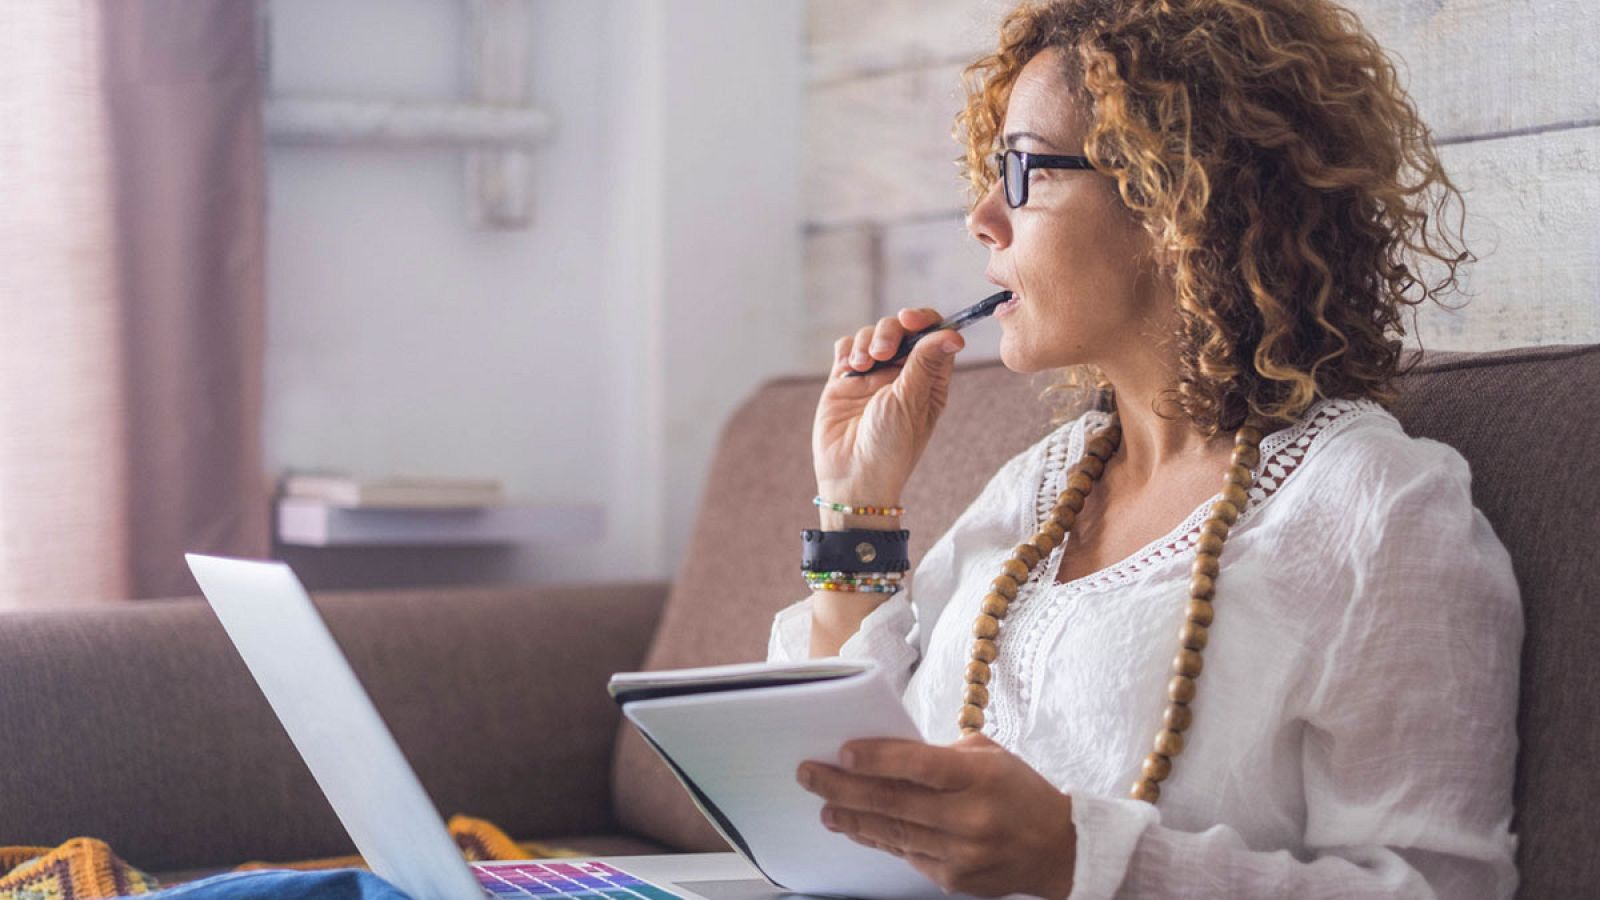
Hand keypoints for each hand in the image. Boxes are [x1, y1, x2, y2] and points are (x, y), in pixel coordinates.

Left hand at [796, 732, 1075, 898]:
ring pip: (892, 833)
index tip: (842, 752)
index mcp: (980, 777)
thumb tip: (888, 754)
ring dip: (852, 819)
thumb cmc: (1019, 792)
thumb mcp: (990, 757)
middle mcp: (969, 817)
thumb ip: (942, 755)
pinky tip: (857, 828)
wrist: (1058, 849)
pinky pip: (905, 855)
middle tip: (810, 775)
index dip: (877, 759)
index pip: (919, 765)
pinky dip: (878, 839)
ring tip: (825, 806)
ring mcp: (960, 853)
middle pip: (894, 802)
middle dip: (844, 788)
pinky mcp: (953, 878)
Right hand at [813, 308, 965, 506]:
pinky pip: (846, 348)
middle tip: (882, 353)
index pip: (933, 335)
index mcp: (929, 379)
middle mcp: (902, 373)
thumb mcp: (912, 401)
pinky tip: (848, 369)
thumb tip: (954, 334)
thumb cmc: (891, 446)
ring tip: (860, 367)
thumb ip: (926, 362)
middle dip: (889, 332)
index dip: (924, 320)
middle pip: (900, 328)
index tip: (910, 319)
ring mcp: (872, 375)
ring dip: (865, 342)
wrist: (852, 475)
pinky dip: (847, 350)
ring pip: (870, 334)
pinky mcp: (844, 380)